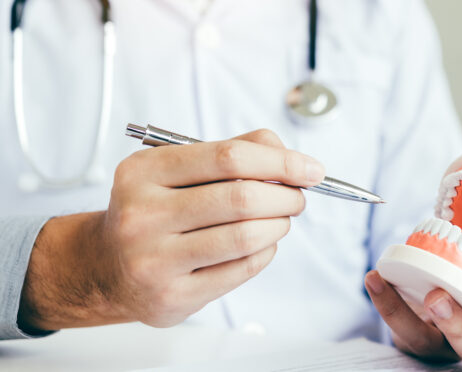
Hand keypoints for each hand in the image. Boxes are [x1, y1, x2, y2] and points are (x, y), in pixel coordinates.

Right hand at [18, 129, 324, 331]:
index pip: (228, 158)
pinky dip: (265, 252)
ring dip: (278, 225)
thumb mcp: (176, 169)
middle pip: (241, 198)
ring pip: (245, 237)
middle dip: (285, 196)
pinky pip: (240, 270)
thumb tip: (287, 154)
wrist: (107, 267)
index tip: (310, 169)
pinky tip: (262, 244)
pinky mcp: (172, 296)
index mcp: (144, 172)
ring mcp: (153, 260)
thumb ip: (232, 151)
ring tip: (280, 220)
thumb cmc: (153, 211)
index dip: (281, 162)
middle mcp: (142, 215)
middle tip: (297, 197)